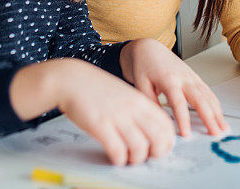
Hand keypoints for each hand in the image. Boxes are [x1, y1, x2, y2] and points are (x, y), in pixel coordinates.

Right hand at [54, 60, 175, 165]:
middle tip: (148, 158)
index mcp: (140, 100)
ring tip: (129, 160)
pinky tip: (115, 158)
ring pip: (140, 147)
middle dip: (157, 154)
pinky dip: (119, 159)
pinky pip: (117, 150)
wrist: (72, 80)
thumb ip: (137, 109)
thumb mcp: (124, 94)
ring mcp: (117, 117)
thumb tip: (149, 129)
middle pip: (158, 137)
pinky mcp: (100, 125)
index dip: (167, 141)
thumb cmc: (96, 88)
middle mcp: (132, 108)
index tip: (161, 149)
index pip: (166, 124)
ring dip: (136, 159)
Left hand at [120, 38, 227, 136]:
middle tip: (215, 134)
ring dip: (217, 112)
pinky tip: (220, 115)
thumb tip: (160, 121)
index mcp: (168, 79)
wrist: (149, 49)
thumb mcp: (140, 84)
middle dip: (209, 118)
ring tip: (223, 128)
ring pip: (208, 96)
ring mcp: (191, 77)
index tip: (187, 134)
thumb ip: (150, 103)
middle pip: (200, 99)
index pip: (178, 102)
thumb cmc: (144, 65)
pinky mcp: (195, 78)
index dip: (183, 119)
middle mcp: (183, 78)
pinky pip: (208, 92)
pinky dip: (216, 105)